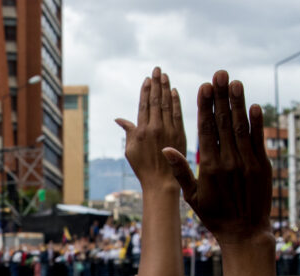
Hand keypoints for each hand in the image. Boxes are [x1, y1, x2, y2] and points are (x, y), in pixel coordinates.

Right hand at [116, 67, 185, 190]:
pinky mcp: (180, 134)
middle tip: (158, 69)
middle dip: (156, 83)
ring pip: (167, 104)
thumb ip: (128, 132)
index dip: (146, 91)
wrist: (161, 182)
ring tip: (165, 76)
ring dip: (166, 88)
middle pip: (156, 101)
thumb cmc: (143, 168)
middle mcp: (155, 127)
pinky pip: (178, 114)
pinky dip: (176, 102)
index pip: (144, 105)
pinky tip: (174, 91)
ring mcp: (169, 130)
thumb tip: (119, 119)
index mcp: (141, 131)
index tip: (147, 79)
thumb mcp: (130, 150)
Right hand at [164, 71, 271, 244]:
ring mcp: (248, 162)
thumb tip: (166, 149)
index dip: (205, 107)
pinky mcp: (263, 166)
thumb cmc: (214, 215)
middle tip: (219, 74)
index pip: (207, 130)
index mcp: (210, 166)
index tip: (203, 87)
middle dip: (221, 97)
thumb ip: (180, 171)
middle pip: (224, 122)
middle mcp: (230, 161)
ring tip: (234, 82)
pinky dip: (257, 122)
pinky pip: (259, 139)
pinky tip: (253, 105)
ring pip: (242, 127)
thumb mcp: (192, 196)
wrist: (244, 232)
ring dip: (238, 103)